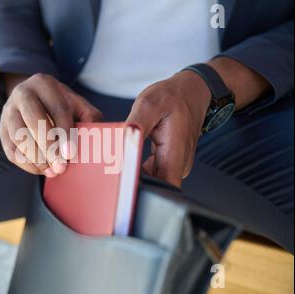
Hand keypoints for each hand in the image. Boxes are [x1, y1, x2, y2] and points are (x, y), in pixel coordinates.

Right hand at [0, 73, 102, 176]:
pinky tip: (41, 170)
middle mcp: (22, 93)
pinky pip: (10, 150)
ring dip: (37, 158)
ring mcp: (8, 111)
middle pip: (34, 121)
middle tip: (60, 167)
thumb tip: (96, 135)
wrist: (33, 99)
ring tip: (52, 171)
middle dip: (49, 148)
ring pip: (18, 137)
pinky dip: (26, 164)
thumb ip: (89, 116)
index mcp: (43, 83)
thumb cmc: (59, 105)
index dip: (65, 133)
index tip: (70, 155)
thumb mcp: (76, 104)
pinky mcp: (1, 129)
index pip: (57, 109)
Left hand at [126, 71, 211, 186]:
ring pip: (151, 181)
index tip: (123, 185)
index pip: (162, 187)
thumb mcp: (148, 105)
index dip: (141, 190)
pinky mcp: (168, 163)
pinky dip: (137, 168)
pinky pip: (151, 173)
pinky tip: (129, 156)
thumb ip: (134, 128)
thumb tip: (121, 146)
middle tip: (113, 170)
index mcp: (176, 152)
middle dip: (132, 183)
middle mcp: (179, 164)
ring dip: (134, 175)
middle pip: (154, 187)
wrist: (191, 92)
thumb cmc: (173, 97)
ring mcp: (175, 165)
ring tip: (120, 159)